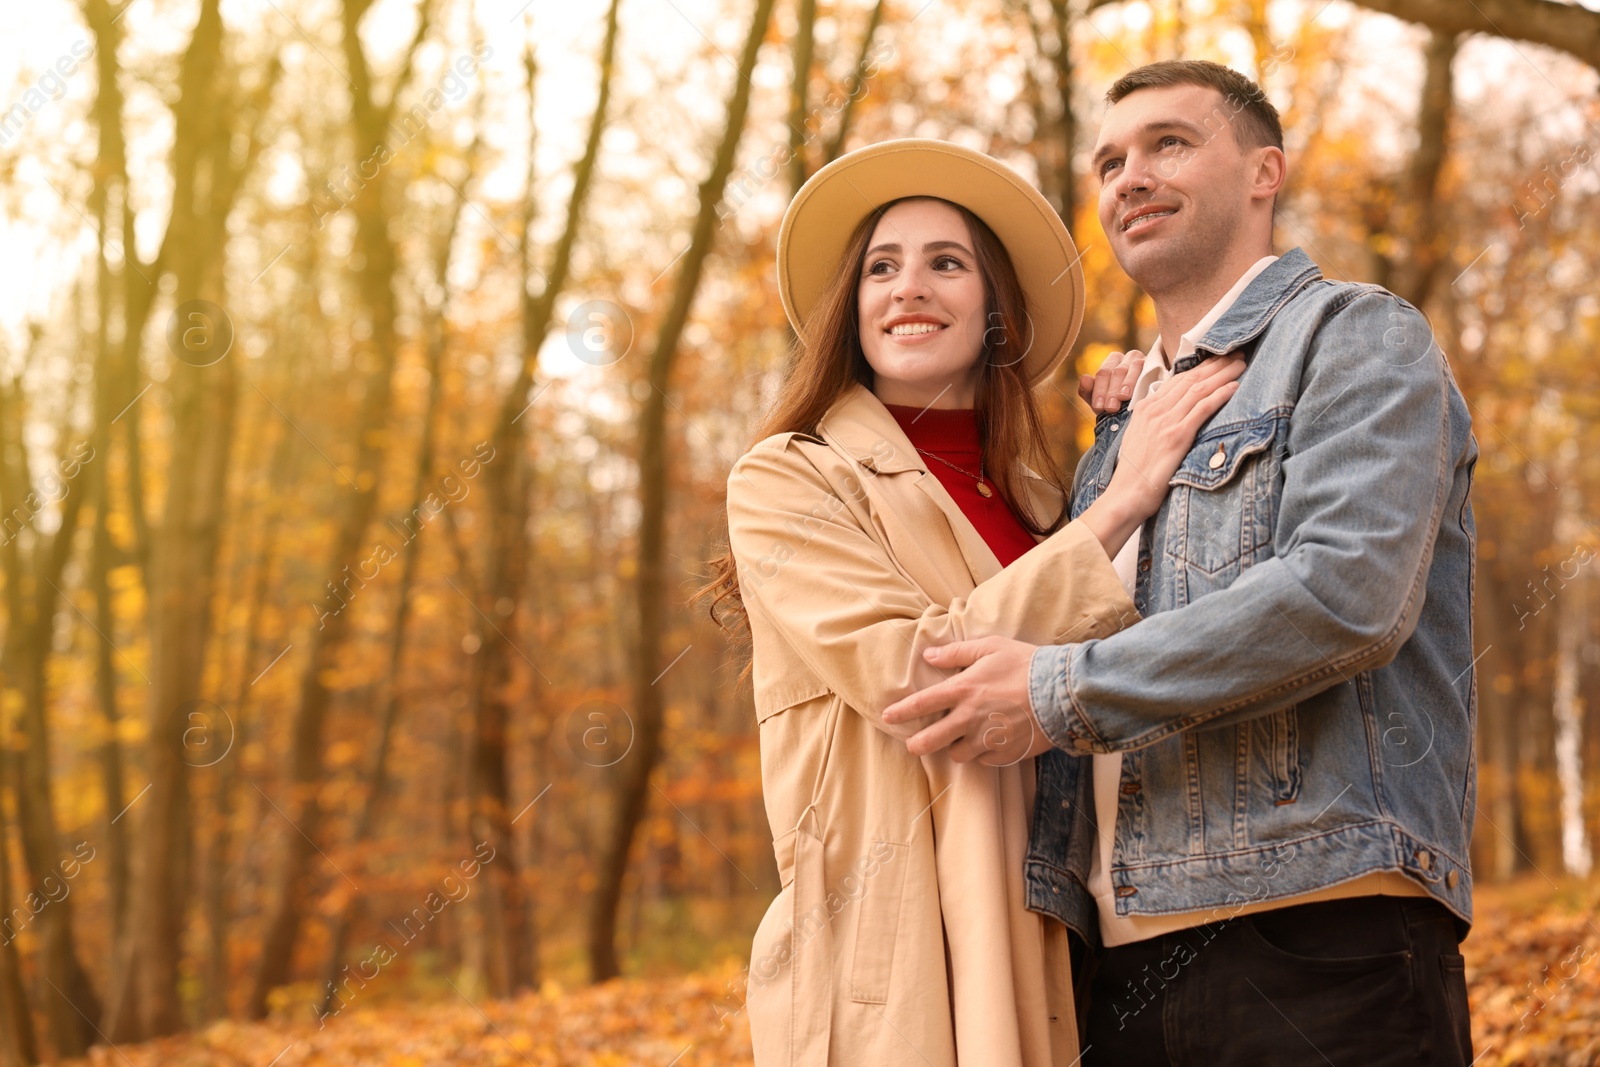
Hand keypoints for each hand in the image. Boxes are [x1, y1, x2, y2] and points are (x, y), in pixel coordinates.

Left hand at [882, 636, 1050, 762]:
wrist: (1063, 692)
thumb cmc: (1027, 664)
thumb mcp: (991, 647)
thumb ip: (957, 652)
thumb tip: (929, 655)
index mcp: (963, 689)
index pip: (923, 703)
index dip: (902, 711)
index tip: (888, 717)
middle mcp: (970, 718)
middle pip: (932, 740)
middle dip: (918, 745)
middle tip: (914, 745)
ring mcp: (987, 738)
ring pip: (959, 754)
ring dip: (958, 748)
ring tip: (967, 737)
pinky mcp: (1005, 754)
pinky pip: (985, 760)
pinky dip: (985, 753)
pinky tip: (994, 741)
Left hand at [1078, 349, 1145, 413]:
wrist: (1147, 405)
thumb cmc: (1121, 402)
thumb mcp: (1103, 400)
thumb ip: (1090, 391)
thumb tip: (1083, 378)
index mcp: (1112, 362)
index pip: (1103, 373)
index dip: (1099, 391)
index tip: (1099, 407)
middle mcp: (1127, 357)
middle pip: (1117, 371)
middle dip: (1112, 391)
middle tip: (1110, 408)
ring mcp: (1143, 359)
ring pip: (1133, 368)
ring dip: (1127, 383)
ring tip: (1123, 397)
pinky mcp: (1156, 364)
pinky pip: (1148, 368)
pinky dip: (1143, 379)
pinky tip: (1141, 391)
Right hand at [1101, 353, 1245, 521]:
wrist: (1126, 493)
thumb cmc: (1134, 473)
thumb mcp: (1140, 439)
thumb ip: (1155, 422)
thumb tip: (1174, 415)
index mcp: (1145, 408)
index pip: (1178, 379)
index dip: (1201, 367)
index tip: (1218, 359)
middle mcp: (1155, 410)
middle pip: (1191, 379)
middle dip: (1215, 364)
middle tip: (1236, 352)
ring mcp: (1166, 421)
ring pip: (1199, 389)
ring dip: (1223, 374)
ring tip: (1241, 363)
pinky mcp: (1177, 436)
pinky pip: (1202, 408)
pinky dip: (1220, 395)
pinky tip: (1234, 387)